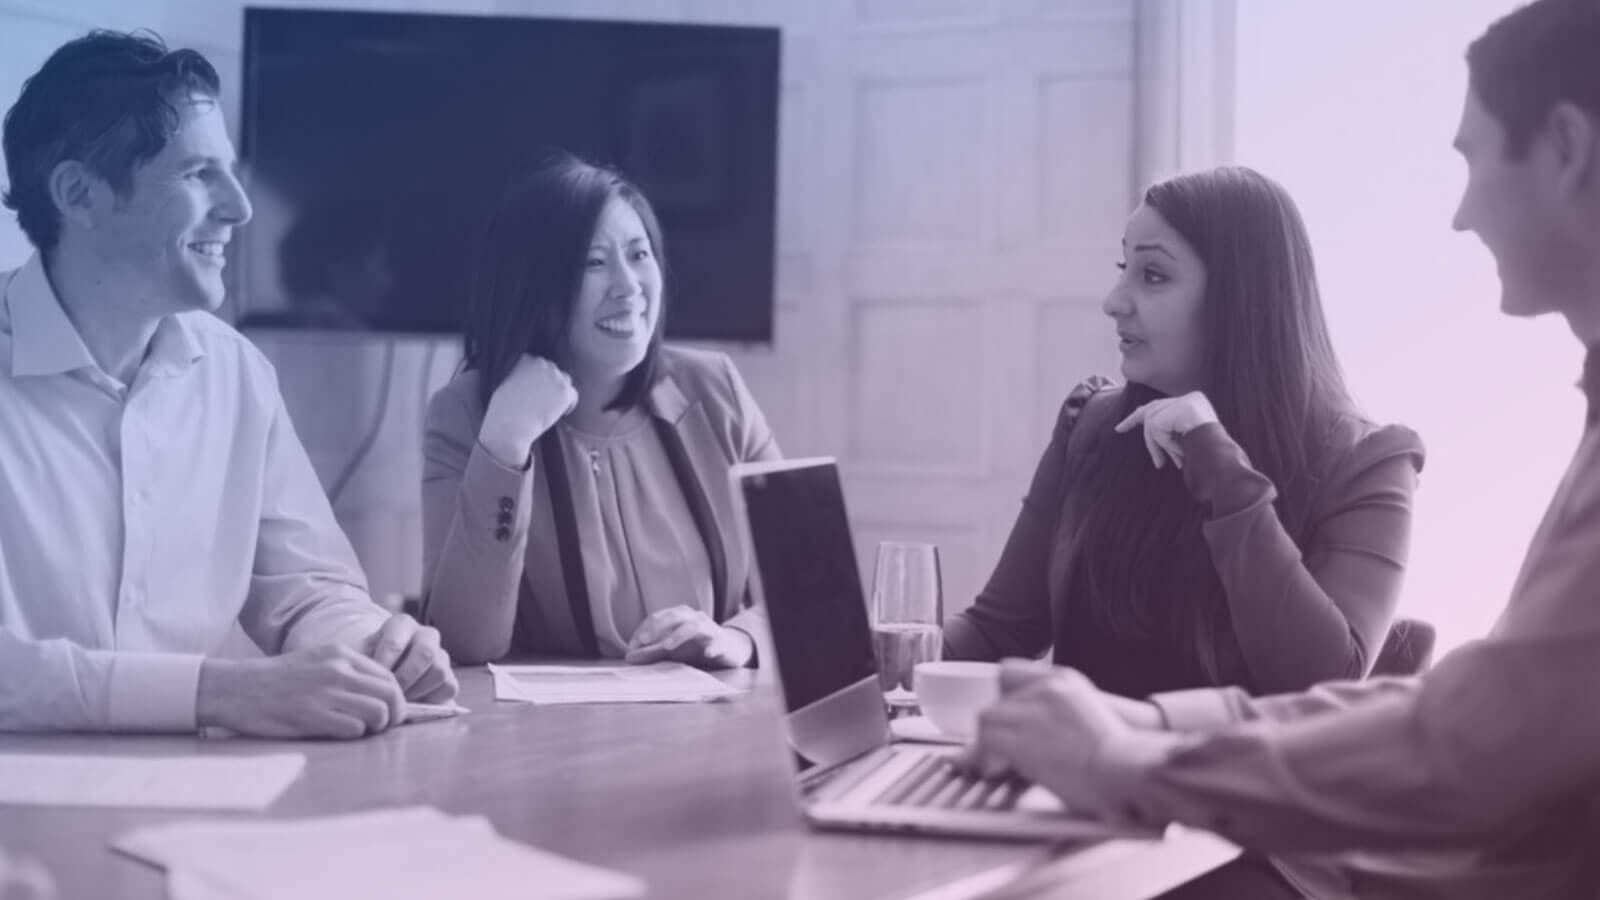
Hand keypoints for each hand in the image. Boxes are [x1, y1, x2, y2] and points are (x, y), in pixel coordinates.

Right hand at [196, 645, 405, 739]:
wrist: (236, 688)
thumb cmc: (277, 681)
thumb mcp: (316, 662)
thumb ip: (347, 674)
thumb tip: (381, 696)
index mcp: (341, 655)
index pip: (388, 676)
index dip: (395, 698)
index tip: (390, 712)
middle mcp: (338, 670)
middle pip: (391, 694)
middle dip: (394, 715)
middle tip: (382, 727)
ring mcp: (326, 692)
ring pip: (378, 712)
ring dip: (375, 727)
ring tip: (360, 731)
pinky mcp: (313, 715)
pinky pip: (354, 728)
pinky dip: (354, 735)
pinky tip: (339, 734)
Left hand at [363, 613, 459, 702]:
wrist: (384, 676)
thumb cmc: (369, 664)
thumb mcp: (360, 658)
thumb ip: (362, 665)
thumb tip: (366, 682)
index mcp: (401, 624)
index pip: (395, 642)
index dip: (382, 666)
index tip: (370, 683)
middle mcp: (426, 635)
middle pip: (425, 653)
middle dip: (405, 678)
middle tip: (388, 695)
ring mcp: (441, 655)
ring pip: (439, 671)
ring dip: (417, 691)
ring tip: (397, 702)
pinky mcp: (450, 677)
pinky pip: (448, 687)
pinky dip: (431, 700)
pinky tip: (412, 705)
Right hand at [479, 355, 578, 467]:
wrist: (510, 423)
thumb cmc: (502, 409)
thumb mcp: (504, 383)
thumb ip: (519, 376)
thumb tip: (530, 383)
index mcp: (525, 359)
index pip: (538, 364)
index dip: (538, 377)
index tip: (536, 389)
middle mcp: (541, 363)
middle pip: (552, 371)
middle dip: (550, 383)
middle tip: (545, 399)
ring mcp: (554, 376)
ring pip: (564, 381)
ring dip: (560, 391)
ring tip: (554, 405)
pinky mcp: (564, 391)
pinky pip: (573, 395)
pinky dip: (570, 404)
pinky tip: (563, 413)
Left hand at [624, 606, 753, 668]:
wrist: (728, 649)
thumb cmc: (696, 647)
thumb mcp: (672, 649)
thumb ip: (651, 652)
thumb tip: (628, 656)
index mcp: (680, 616)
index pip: (658, 617)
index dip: (643, 629)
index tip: (631, 646)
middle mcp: (694, 618)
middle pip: (674, 616)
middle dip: (657, 627)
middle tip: (643, 641)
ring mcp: (710, 629)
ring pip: (694, 626)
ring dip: (679, 635)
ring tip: (666, 647)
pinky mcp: (723, 642)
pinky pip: (718, 643)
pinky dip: (713, 647)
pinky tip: (707, 654)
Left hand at [957, 661, 1133, 814]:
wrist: (1127, 770)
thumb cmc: (1120, 760)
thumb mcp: (1094, 723)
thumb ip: (1067, 723)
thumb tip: (1048, 746)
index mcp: (1065, 682)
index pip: (1021, 691)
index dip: (1010, 714)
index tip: (1007, 732)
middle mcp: (1046, 689)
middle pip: (1002, 704)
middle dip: (993, 729)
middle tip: (992, 753)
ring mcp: (1032, 711)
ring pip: (988, 719)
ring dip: (985, 743)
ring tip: (988, 764)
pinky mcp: (1020, 736)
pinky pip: (987, 741)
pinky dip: (982, 757)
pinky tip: (989, 770)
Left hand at [1113, 391, 1218, 469]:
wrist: (1219, 452)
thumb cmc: (1208, 454)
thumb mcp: (1187, 444)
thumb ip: (1172, 436)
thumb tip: (1156, 448)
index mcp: (1196, 404)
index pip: (1165, 406)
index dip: (1146, 413)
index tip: (1130, 419)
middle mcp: (1190, 398)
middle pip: (1154, 408)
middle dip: (1134, 419)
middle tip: (1119, 429)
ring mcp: (1182, 402)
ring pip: (1153, 423)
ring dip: (1156, 445)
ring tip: (1162, 463)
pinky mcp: (1174, 410)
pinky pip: (1157, 429)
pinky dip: (1162, 443)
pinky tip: (1177, 451)